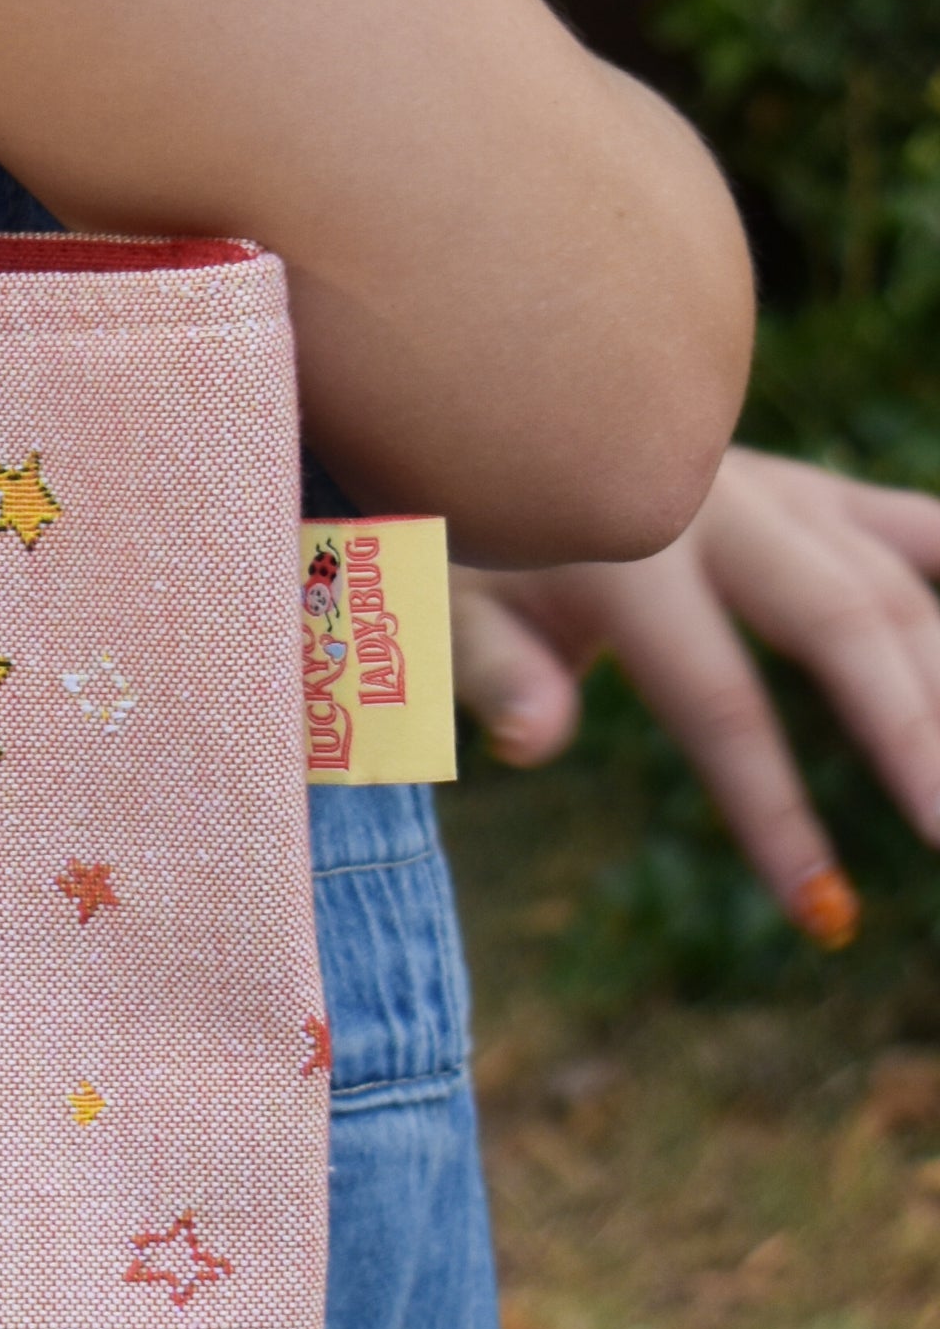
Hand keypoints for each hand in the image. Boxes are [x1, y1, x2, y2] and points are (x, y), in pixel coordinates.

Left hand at [450, 445, 939, 946]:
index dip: (773, 810)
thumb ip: (492, 668)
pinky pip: (914, 527)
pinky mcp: (811, 491)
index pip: (719, 702)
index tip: (821, 910)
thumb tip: (533, 741)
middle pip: (847, 627)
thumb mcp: (436, 600)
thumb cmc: (455, 535)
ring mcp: (778, 494)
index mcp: (628, 550)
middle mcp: (723, 510)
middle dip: (913, 737)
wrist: (489, 418)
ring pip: (898, 584)